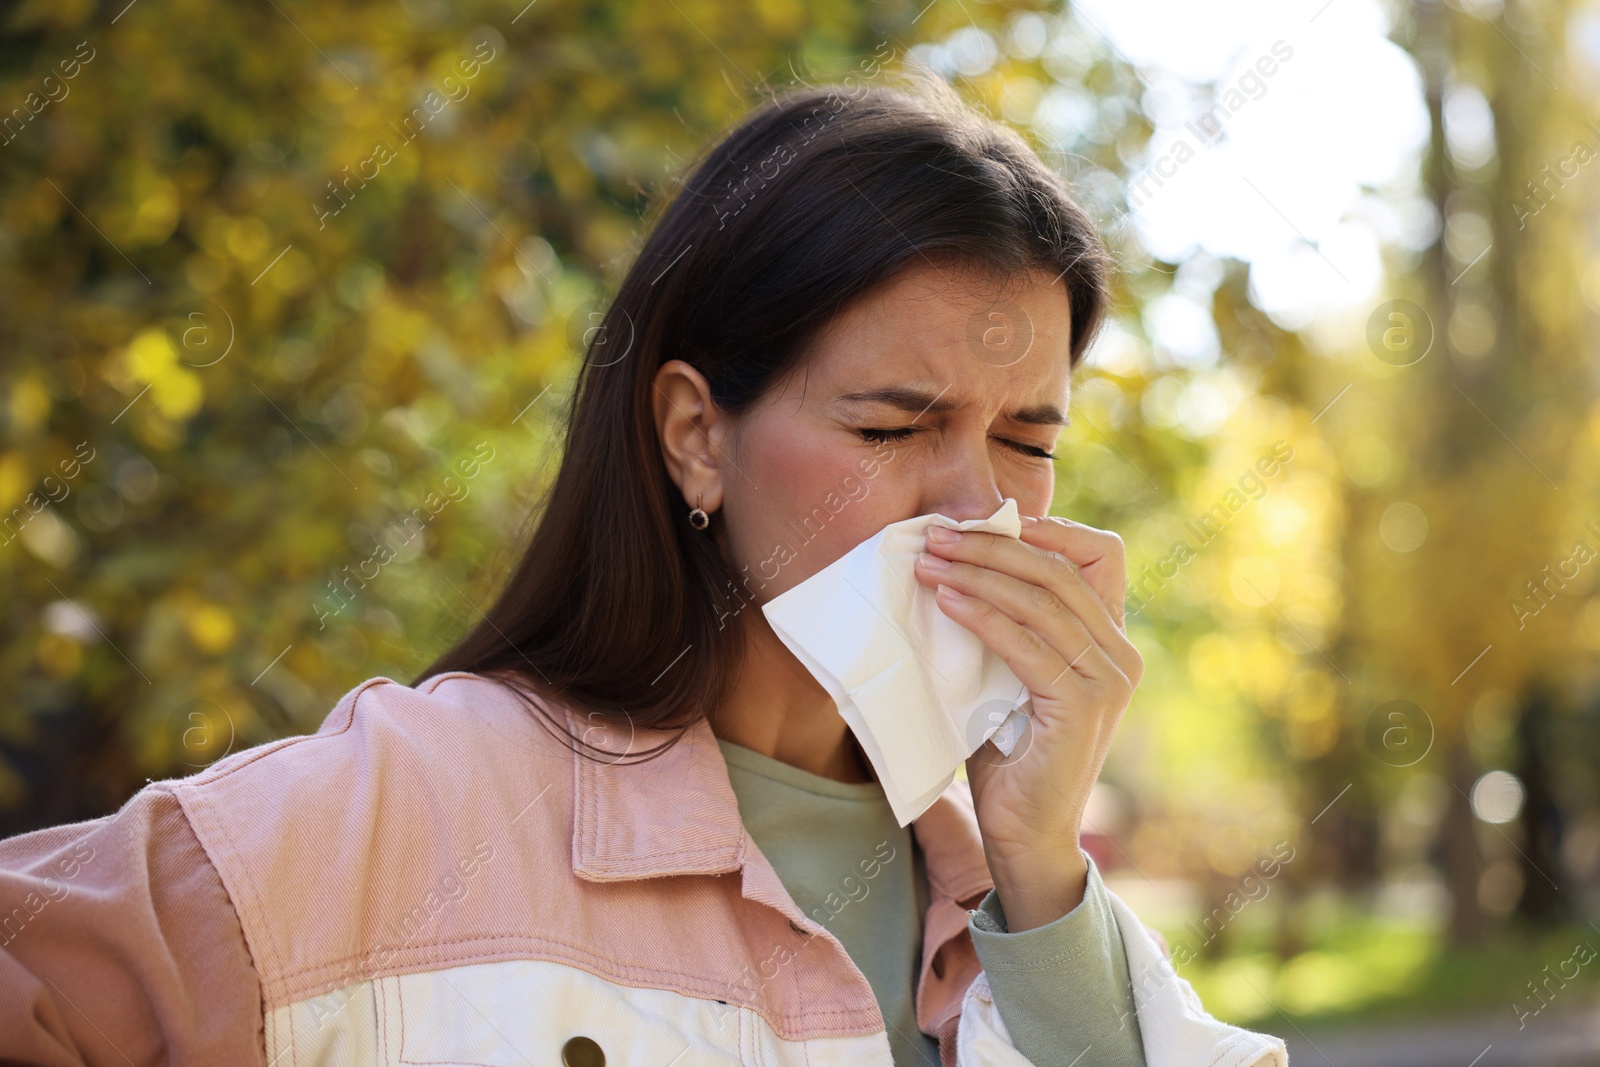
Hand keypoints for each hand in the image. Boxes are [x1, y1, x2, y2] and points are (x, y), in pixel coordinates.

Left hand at [913, 515, 1141, 930]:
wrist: (1025, 835)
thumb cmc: (1009, 755)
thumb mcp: (1009, 675)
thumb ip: (1008, 625)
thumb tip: (957, 563)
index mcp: (1110, 640)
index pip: (1101, 554)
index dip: (1050, 528)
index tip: (986, 522)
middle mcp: (1121, 654)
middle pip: (1059, 569)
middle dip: (992, 545)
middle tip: (935, 536)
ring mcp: (1108, 679)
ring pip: (1043, 599)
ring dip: (979, 572)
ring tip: (930, 562)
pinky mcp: (1083, 705)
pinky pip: (1027, 643)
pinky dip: (983, 615)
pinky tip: (946, 602)